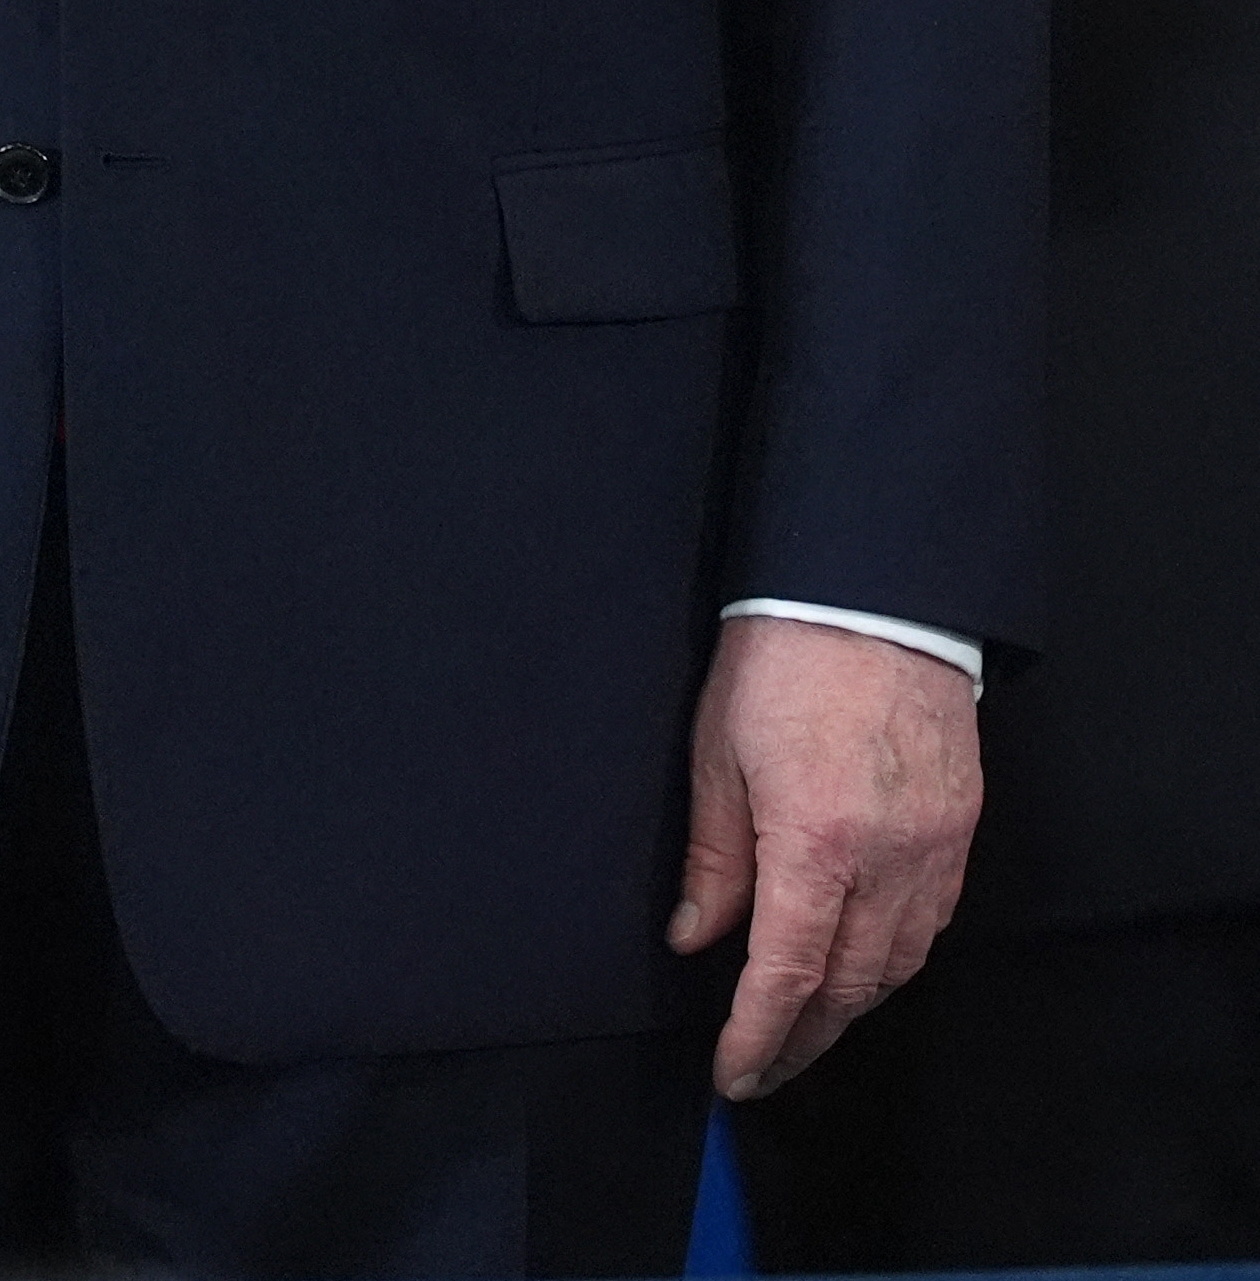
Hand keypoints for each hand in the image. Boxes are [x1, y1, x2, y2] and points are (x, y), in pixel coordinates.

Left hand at [669, 616, 979, 1099]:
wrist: (873, 590)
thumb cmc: (783, 657)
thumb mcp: (719, 749)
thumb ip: (714, 855)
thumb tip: (698, 935)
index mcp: (816, 841)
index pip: (789, 975)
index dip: (758, 1036)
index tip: (732, 1072)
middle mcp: (888, 860)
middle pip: (850, 987)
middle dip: (804, 1040)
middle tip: (764, 1067)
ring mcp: (936, 847)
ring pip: (900, 965)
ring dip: (852, 1007)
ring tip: (807, 1027)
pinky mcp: (963, 826)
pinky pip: (934, 922)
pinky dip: (896, 959)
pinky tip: (864, 964)